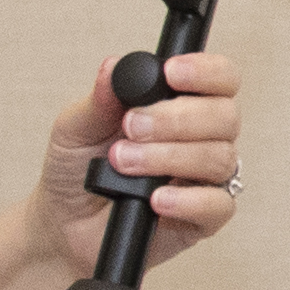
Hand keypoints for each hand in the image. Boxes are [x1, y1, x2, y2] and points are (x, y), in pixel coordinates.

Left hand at [31, 47, 244, 273]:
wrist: (63, 222)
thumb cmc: (76, 169)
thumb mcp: (76, 127)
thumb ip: (99, 100)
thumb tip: (112, 67)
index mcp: (182, 105)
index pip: (220, 78)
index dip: (206, 71)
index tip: (170, 73)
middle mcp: (202, 138)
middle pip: (226, 116)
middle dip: (176, 118)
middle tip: (130, 127)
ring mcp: (205, 179)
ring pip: (219, 157)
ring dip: (169, 157)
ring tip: (123, 163)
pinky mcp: (203, 218)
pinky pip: (218, 205)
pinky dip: (187, 200)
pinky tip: (156, 200)